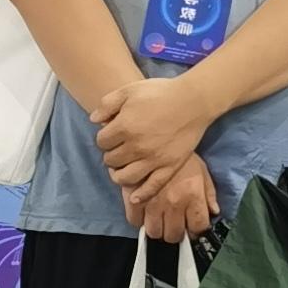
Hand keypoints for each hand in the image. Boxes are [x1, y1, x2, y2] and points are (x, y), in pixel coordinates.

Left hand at [90, 73, 212, 190]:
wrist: (193, 101)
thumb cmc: (161, 92)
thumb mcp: (130, 90)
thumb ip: (107, 104)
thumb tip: (94, 120)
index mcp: (124, 127)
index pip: (101, 141)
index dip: (105, 137)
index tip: (112, 134)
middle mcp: (135, 147)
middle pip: (111, 160)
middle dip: (111, 154)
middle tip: (119, 149)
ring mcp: (153, 160)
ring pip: (125, 177)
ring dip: (119, 175)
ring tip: (122, 169)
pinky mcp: (168, 167)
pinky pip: (152, 186)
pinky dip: (141, 195)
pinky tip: (134, 198)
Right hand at [131, 154, 218, 242]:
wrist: (155, 136)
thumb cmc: (180, 154)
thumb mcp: (201, 170)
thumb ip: (209, 193)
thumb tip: (213, 212)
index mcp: (193, 195)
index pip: (198, 228)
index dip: (196, 230)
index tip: (192, 227)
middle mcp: (174, 203)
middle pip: (174, 235)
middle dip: (175, 232)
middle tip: (174, 223)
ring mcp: (152, 202)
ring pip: (154, 232)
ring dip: (157, 228)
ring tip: (159, 219)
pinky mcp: (133, 197)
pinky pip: (134, 221)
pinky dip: (139, 220)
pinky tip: (144, 212)